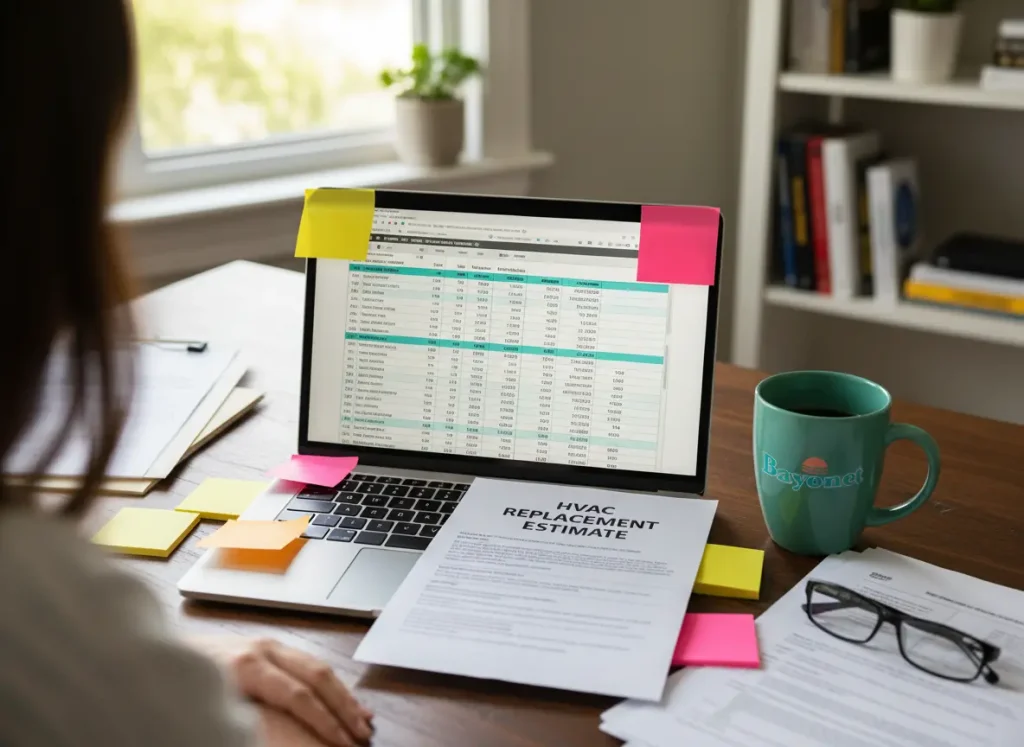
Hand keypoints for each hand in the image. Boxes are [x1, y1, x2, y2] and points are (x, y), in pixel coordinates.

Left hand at [190, 636, 373, 746]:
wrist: (154, 656)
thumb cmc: (175, 687)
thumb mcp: (211, 707)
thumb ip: (248, 718)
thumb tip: (282, 735)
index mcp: (246, 664)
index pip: (299, 695)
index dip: (325, 721)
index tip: (343, 743)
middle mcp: (261, 649)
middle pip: (317, 676)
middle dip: (343, 708)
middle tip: (362, 735)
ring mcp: (265, 644)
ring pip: (317, 667)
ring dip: (343, 696)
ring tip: (362, 721)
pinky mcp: (266, 646)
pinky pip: (306, 663)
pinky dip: (330, 685)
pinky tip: (344, 702)